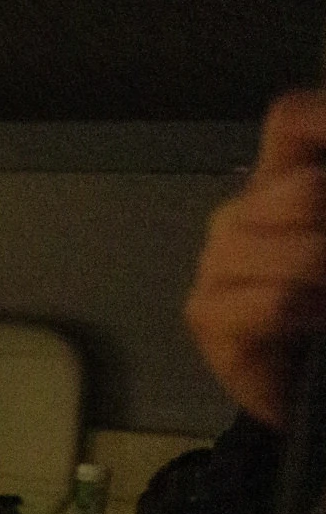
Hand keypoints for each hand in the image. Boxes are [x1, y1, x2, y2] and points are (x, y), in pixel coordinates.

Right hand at [186, 90, 325, 428]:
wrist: (311, 389)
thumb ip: (323, 205)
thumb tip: (322, 189)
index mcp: (286, 181)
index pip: (292, 120)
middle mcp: (246, 211)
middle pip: (300, 189)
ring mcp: (218, 260)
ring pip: (293, 251)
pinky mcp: (205, 312)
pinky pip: (268, 302)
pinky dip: (304, 315)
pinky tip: (315, 327)